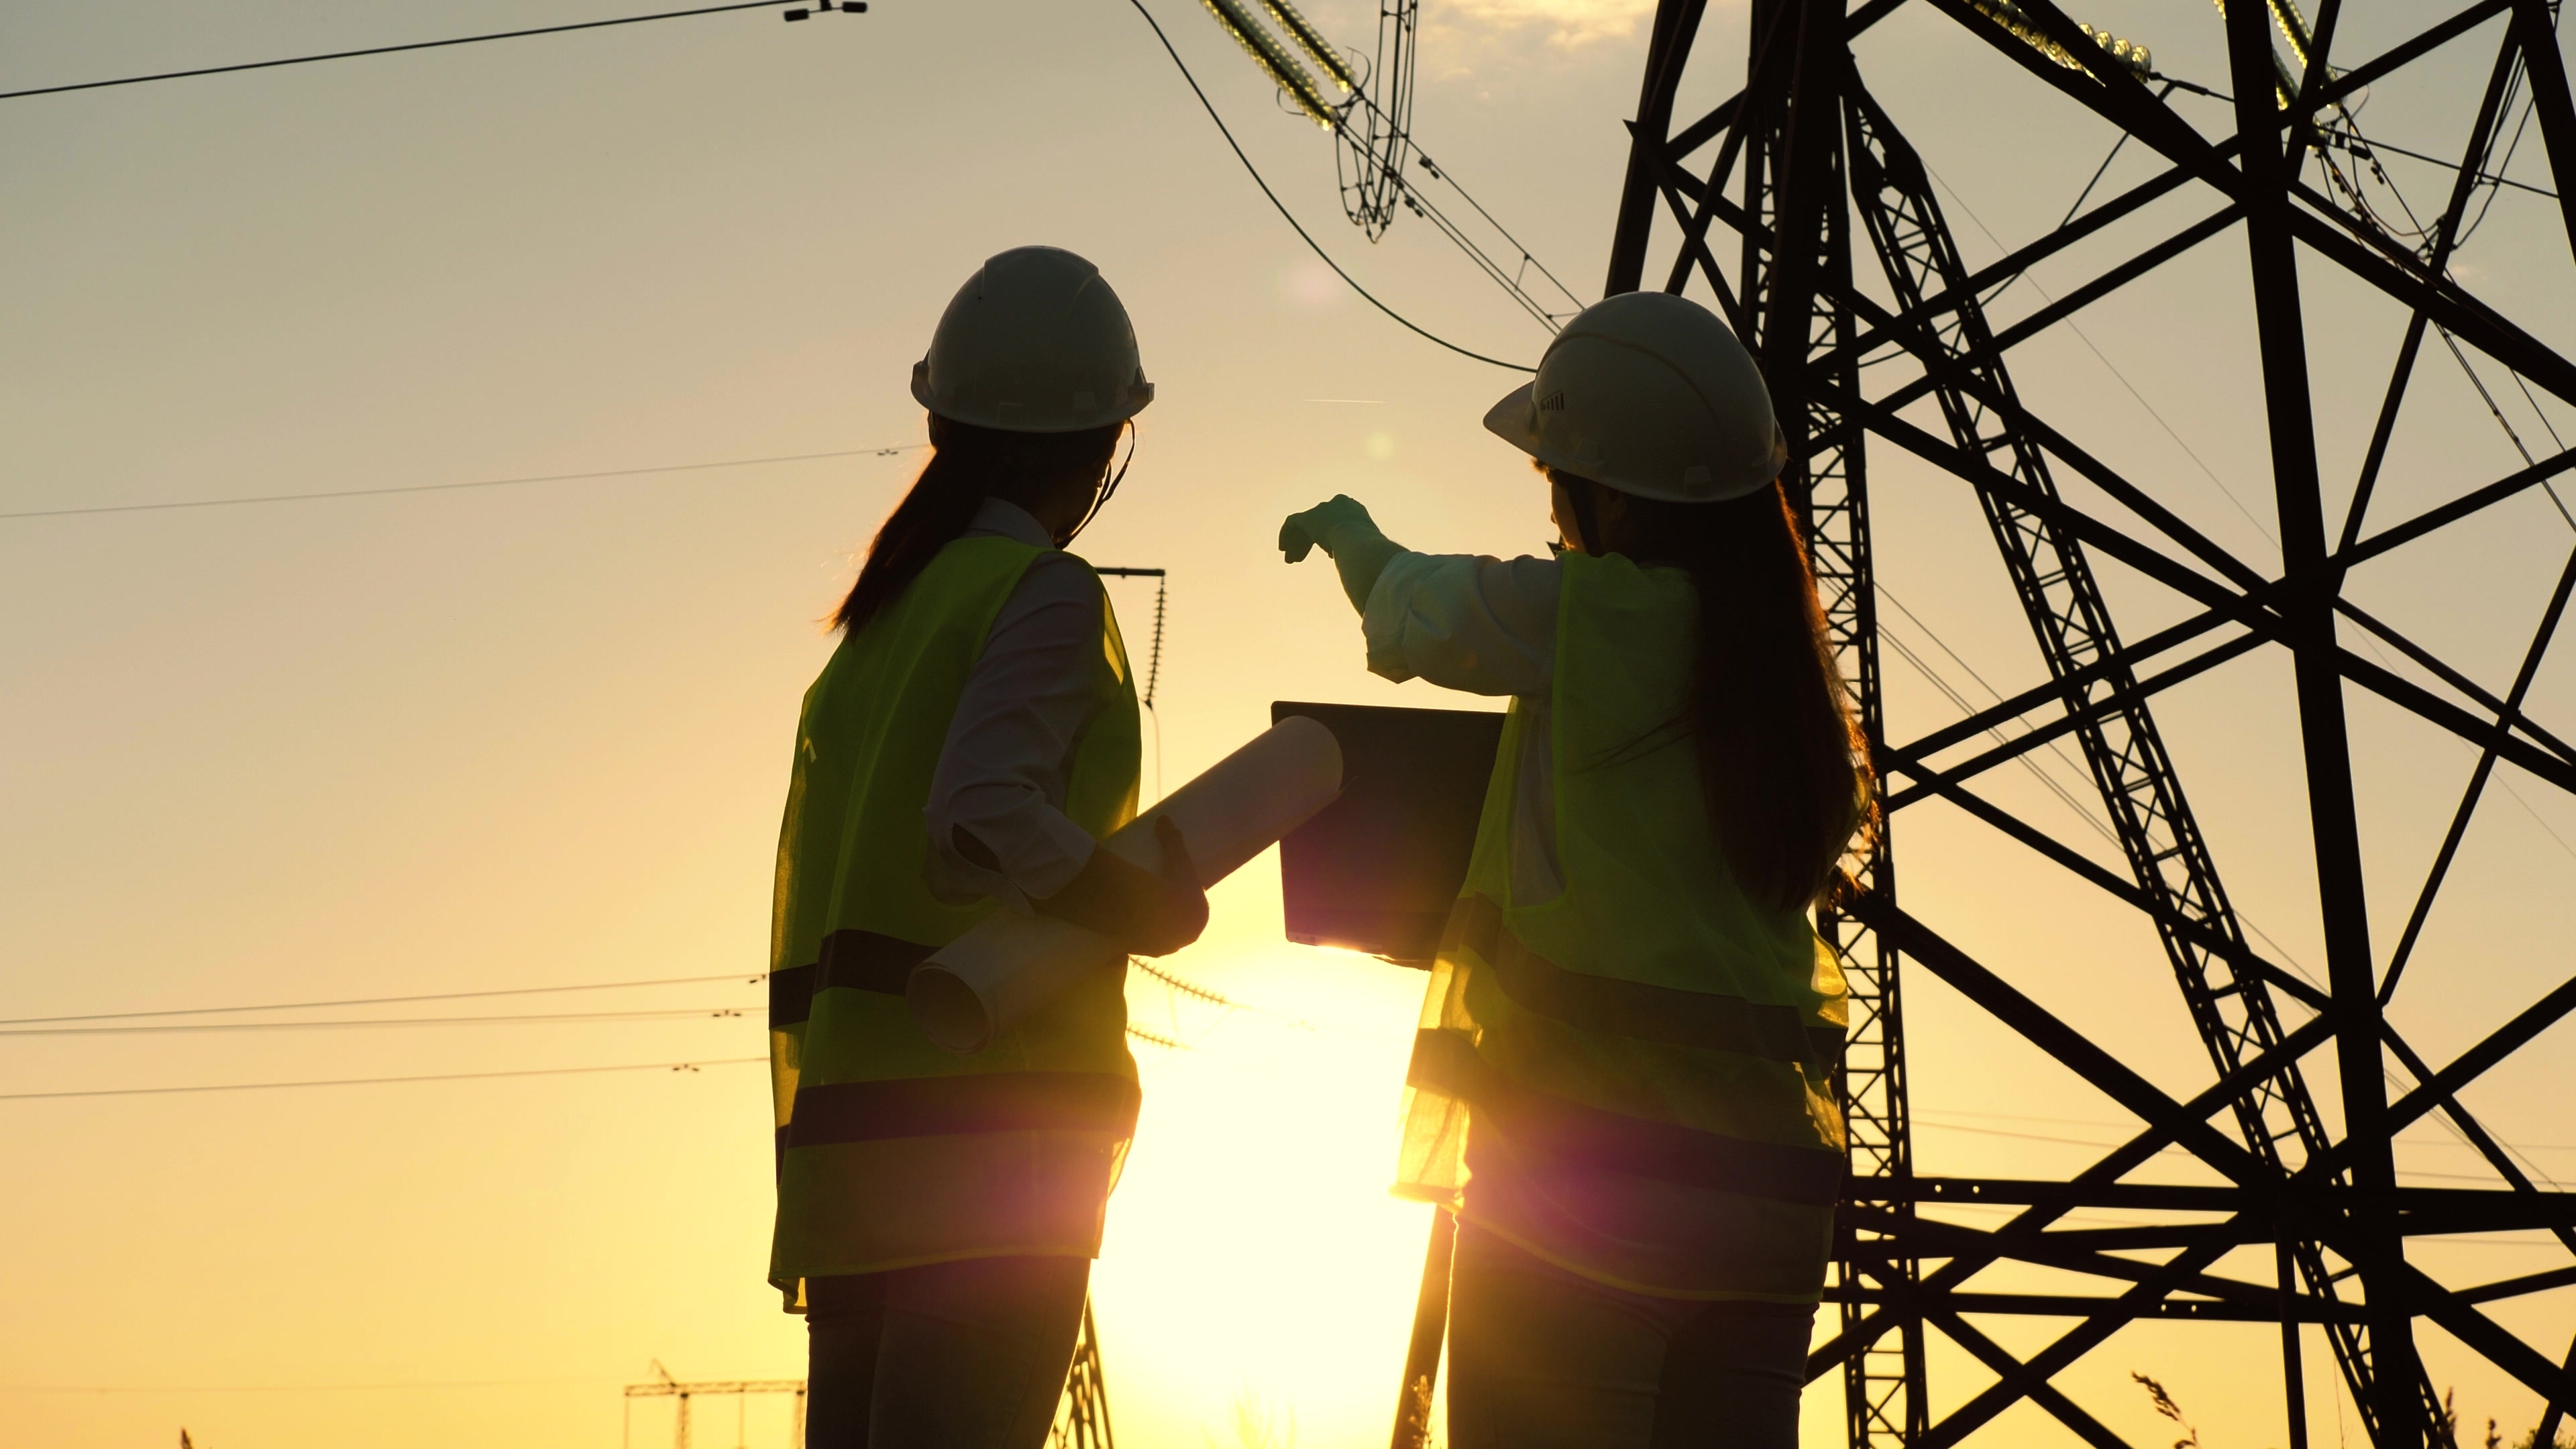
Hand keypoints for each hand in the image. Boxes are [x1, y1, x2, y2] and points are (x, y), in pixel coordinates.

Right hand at [1032, 815, 1207, 957]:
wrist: (1152, 916)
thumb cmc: (1172, 887)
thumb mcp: (1177, 860)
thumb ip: (1172, 839)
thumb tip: (1164, 819)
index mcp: (1197, 918)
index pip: (1193, 909)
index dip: (1184, 901)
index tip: (1172, 891)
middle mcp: (1184, 938)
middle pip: (1177, 926)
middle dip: (1169, 918)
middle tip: (1153, 901)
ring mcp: (1163, 947)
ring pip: (1159, 939)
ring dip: (1153, 933)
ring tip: (1139, 918)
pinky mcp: (1142, 951)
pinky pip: (1139, 946)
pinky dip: (1135, 943)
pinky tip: (1128, 937)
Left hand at [1279, 495, 1377, 563]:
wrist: (1359, 543)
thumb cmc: (1369, 551)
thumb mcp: (1369, 551)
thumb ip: (1361, 553)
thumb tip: (1360, 567)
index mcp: (1354, 509)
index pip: (1337, 521)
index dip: (1330, 537)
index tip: (1329, 553)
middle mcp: (1338, 505)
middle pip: (1319, 523)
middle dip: (1309, 541)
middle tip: (1301, 558)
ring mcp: (1323, 509)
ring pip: (1304, 525)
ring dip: (1297, 543)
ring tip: (1290, 560)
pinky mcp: (1308, 517)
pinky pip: (1292, 522)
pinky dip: (1286, 534)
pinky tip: (1282, 548)